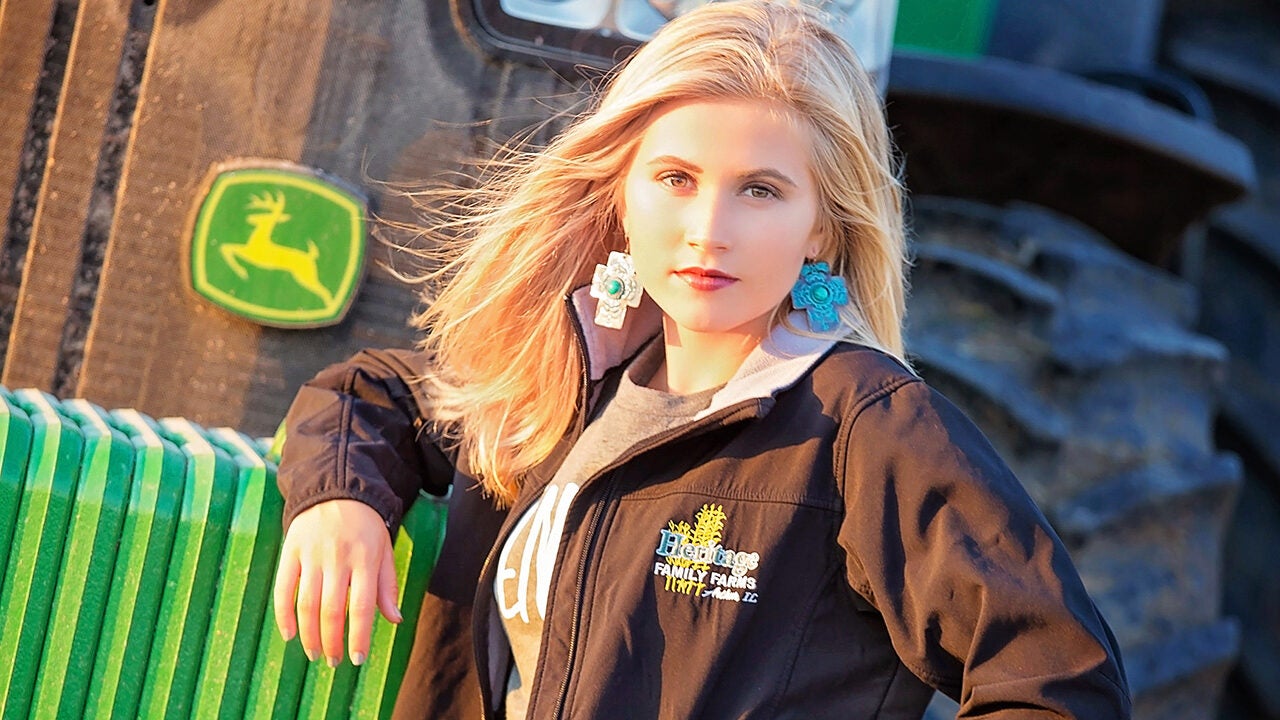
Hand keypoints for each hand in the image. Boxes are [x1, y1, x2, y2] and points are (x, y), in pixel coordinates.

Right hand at [273, 499, 403, 665]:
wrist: (336, 490)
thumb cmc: (365, 527)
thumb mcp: (384, 551)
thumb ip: (386, 586)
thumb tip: (395, 620)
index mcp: (365, 559)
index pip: (362, 606)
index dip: (359, 636)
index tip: (358, 659)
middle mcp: (338, 557)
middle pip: (332, 610)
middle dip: (332, 642)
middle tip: (333, 661)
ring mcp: (312, 554)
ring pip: (307, 603)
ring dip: (309, 634)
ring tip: (314, 653)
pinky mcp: (291, 550)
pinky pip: (283, 588)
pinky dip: (283, 614)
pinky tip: (289, 634)